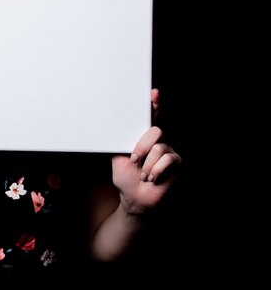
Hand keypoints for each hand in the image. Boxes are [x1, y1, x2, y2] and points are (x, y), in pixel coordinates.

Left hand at [111, 89, 181, 215]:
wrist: (134, 197)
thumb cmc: (126, 176)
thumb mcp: (117, 156)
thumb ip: (120, 141)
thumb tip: (112, 126)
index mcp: (141, 136)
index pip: (149, 117)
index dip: (153, 104)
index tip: (153, 93)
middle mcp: (157, 140)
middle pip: (155, 130)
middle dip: (141, 146)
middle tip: (134, 160)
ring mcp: (168, 150)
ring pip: (159, 148)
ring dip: (147, 166)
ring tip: (143, 175)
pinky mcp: (176, 162)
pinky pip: (167, 160)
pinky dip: (156, 171)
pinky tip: (153, 178)